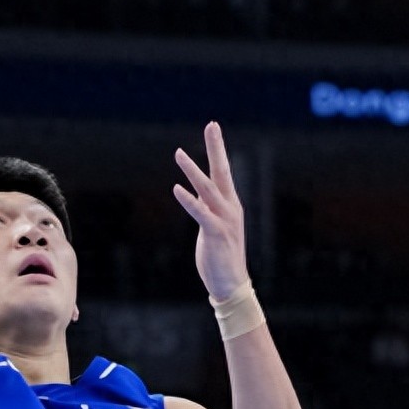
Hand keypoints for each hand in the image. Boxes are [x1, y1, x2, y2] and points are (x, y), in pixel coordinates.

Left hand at [173, 122, 249, 300]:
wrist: (231, 284)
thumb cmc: (221, 255)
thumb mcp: (214, 225)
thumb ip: (208, 208)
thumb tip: (196, 193)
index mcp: (230, 204)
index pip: (223, 171)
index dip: (217, 148)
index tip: (213, 127)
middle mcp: (230, 207)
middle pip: (222, 171)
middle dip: (216, 147)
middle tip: (211, 125)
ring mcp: (224, 220)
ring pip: (208, 189)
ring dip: (193, 170)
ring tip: (179, 153)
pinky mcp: (215, 234)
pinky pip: (200, 213)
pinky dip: (188, 200)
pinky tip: (176, 188)